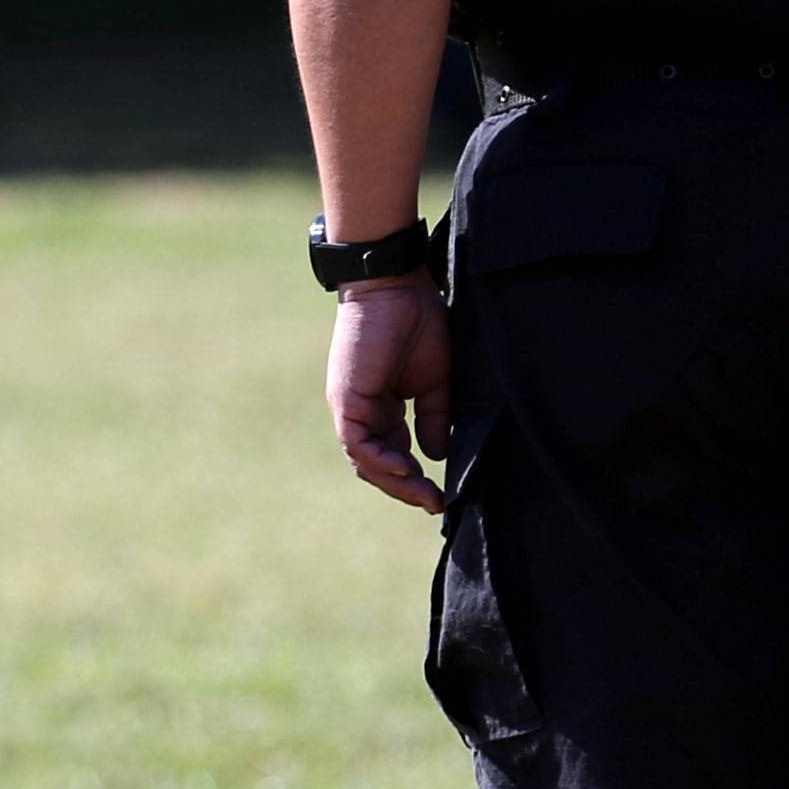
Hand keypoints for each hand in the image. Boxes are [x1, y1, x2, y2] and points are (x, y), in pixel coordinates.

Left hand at [325, 282, 460, 514]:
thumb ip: (435, 418)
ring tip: (424, 493)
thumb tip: (437, 457)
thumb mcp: (436, 380)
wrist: (398, 284)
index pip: (394, 455)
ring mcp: (351, 407)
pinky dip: (379, 460)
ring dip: (394, 482)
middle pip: (377, 466)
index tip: (442, 498)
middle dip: (406, 489)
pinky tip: (405, 470)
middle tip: (435, 504)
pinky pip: (357, 442)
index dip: (416, 480)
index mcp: (383, 407)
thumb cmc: (419, 321)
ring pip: (365, 460)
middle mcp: (364, 411)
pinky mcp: (345, 399)